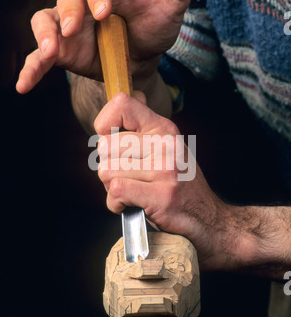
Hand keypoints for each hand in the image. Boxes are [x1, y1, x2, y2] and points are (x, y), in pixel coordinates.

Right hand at [16, 0, 196, 93]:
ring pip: (47, 20)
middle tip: (74, 29)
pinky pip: (41, 56)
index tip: (104, 11)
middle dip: (70, 11)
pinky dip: (31, 69)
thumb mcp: (169, 7)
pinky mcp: (61, 50)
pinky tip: (24, 85)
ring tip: (51, 51)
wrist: (141, 54)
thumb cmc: (153, 24)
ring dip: (46, 34)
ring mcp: (68, 24)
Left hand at [94, 92, 224, 267]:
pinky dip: (116, 205)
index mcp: (164, 129)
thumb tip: (129, 95)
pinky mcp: (162, 196)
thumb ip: (146, 127)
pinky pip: (116, 192)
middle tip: (128, 178)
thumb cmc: (182, 185)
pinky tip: (130, 206)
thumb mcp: (169, 148)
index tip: (111, 141)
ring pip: (106, 171)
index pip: (121, 104)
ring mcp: (165, 170)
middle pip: (104, 146)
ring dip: (111, 189)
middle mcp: (166, 144)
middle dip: (107, 167)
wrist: (211, 220)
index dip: (104, 123)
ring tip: (132, 193)